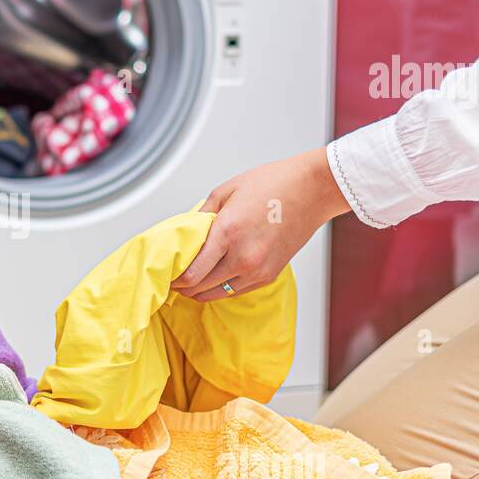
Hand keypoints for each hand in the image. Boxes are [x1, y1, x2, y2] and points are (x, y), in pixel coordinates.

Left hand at [174, 148, 350, 301]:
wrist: (312, 191)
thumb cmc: (273, 185)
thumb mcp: (226, 190)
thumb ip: (201, 215)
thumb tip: (185, 233)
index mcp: (227, 233)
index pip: (191, 273)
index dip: (174, 279)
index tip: (166, 275)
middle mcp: (242, 257)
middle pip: (200, 288)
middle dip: (183, 286)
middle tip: (173, 280)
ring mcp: (257, 270)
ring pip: (217, 294)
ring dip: (200, 291)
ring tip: (190, 282)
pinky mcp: (268, 276)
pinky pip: (236, 291)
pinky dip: (221, 288)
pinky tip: (213, 278)